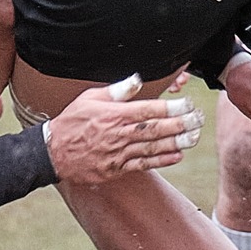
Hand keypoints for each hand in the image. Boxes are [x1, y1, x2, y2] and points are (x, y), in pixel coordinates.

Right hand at [42, 73, 204, 184]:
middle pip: (155, 129)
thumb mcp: (90, 98)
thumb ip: (116, 90)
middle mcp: (118, 134)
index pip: (148, 110)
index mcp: (113, 114)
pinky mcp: (116, 169)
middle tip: (198, 120)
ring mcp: (117, 153)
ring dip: (176, 142)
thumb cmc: (72, 122)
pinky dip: (161, 160)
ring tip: (194, 137)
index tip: (187, 104)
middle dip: (180, 124)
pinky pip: (143, 164)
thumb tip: (137, 80)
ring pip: (152, 147)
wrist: (52, 152)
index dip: (171, 108)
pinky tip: (177, 155)